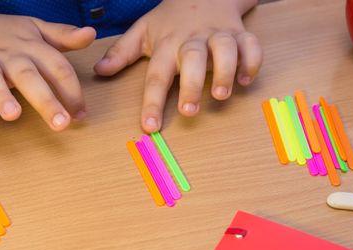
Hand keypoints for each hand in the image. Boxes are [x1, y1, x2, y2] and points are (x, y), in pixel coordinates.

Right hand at [0, 9, 94, 131]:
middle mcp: (8, 56)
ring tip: (13, 115)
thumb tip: (90, 33)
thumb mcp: (36, 30)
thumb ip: (64, 35)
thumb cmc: (7, 36)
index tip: (81, 114)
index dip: (72, 91)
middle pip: (28, 76)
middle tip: (61, 123)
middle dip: (45, 100)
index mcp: (31, 46)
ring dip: (2, 97)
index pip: (56, 67)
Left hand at [94, 0, 261, 132]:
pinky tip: (246, 80)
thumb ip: (122, 52)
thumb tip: (99, 71)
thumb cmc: (170, 20)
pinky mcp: (240, 33)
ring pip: (225, 48)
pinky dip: (253, 61)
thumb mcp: (143, 31)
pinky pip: (251, 44)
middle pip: (192, 59)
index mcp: (167, 44)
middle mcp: (193, 40)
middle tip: (189, 111)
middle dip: (191, 84)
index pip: (157, 75)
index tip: (150, 126)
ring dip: (225, 71)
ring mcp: (219, 35)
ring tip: (222, 95)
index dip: (152, 102)